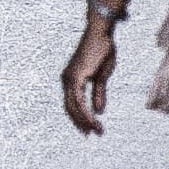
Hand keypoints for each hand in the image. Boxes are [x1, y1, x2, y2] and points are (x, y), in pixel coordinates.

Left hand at [61, 9, 119, 135]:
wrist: (100, 33)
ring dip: (85, 121)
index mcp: (71, 79)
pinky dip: (86, 112)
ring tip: (96, 131)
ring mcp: (69, 78)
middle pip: (71, 108)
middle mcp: (66, 80)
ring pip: (74, 107)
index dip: (80, 118)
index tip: (89, 129)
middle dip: (82, 123)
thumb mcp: (101, 76)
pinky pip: (79, 101)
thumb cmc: (101, 50)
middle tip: (92, 135)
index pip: (72, 104)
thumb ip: (98, 93)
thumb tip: (98, 110)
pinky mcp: (75, 77)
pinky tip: (94, 121)